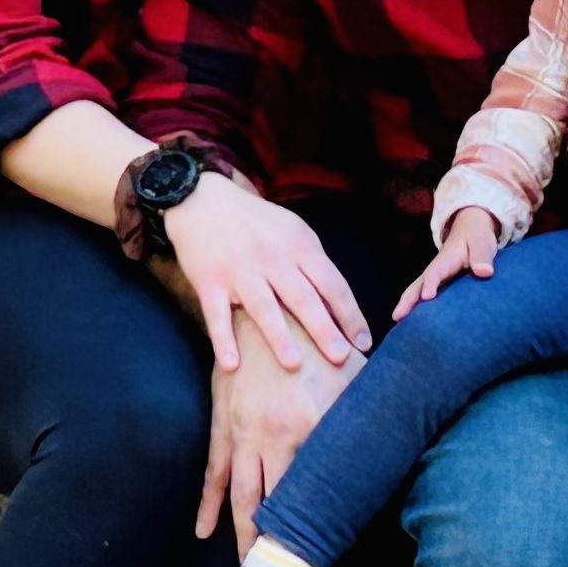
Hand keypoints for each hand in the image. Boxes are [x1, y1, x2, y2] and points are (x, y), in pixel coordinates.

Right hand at [162, 173, 370, 374]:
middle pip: (302, 298)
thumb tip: (340, 308)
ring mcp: (239, 270)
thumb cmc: (257, 223)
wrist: (203, 201)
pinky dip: (223, 340)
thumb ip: (314, 265)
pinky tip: (233, 365)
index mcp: (298, 244)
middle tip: (341, 359)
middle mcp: (271, 257)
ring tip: (295, 365)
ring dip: (279, 337)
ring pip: (263, 307)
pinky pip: (217, 314)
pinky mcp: (209, 281)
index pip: (331, 283)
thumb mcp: (293, 231)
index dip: (350, 314)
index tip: (363, 343)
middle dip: (324, 329)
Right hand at [198, 311, 363, 552]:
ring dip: (241, 533)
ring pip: (241, 495)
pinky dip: (208, 504)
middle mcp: (276, 438)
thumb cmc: (317, 339)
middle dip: (274, 544)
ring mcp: (245, 434)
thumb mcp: (355, 370)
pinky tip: (204, 531)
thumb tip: (412, 425)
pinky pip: (214, 473)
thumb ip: (376, 403)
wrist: (265, 309)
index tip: (322, 557)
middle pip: (274, 503)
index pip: (316, 489)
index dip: (320, 526)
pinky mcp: (224, 425)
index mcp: (312, 428)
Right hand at [393, 206, 499, 319]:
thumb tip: (485, 272)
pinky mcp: (438, 284)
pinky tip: (412, 323)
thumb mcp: (481, 242)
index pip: (435, 273)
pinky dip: (415, 307)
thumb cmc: (476, 237)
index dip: (430, 284)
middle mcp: (435, 270)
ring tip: (398, 322)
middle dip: (407, 299)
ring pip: (416, 291)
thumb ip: (482, 256)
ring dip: (407, 305)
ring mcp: (434, 277)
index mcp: (445, 260)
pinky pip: (423, 296)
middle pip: (417, 284)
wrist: (470, 229)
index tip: (427, 296)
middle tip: (397, 316)